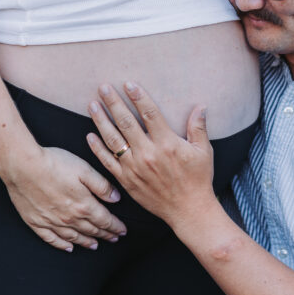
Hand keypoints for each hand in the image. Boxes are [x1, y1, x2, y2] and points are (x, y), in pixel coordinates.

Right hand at [0, 144, 126, 251]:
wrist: (23, 166)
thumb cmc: (54, 164)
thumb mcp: (84, 169)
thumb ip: (101, 186)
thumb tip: (116, 199)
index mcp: (83, 205)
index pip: (104, 220)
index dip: (115, 227)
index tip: (122, 231)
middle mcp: (69, 218)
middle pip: (91, 230)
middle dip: (104, 235)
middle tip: (113, 239)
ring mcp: (52, 222)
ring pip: (73, 237)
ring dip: (86, 242)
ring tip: (95, 245)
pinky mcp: (36, 222)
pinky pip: (52, 239)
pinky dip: (62, 245)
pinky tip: (68, 247)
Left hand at [86, 82, 216, 226]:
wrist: (188, 211)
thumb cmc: (198, 180)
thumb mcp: (204, 152)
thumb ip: (199, 127)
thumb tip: (201, 106)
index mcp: (167, 144)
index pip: (150, 114)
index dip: (138, 97)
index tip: (128, 84)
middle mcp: (148, 154)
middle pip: (126, 122)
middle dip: (114, 103)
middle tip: (103, 87)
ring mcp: (135, 168)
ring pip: (113, 140)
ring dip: (101, 121)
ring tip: (92, 105)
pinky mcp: (127, 181)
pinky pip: (107, 162)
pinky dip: (97, 148)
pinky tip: (90, 135)